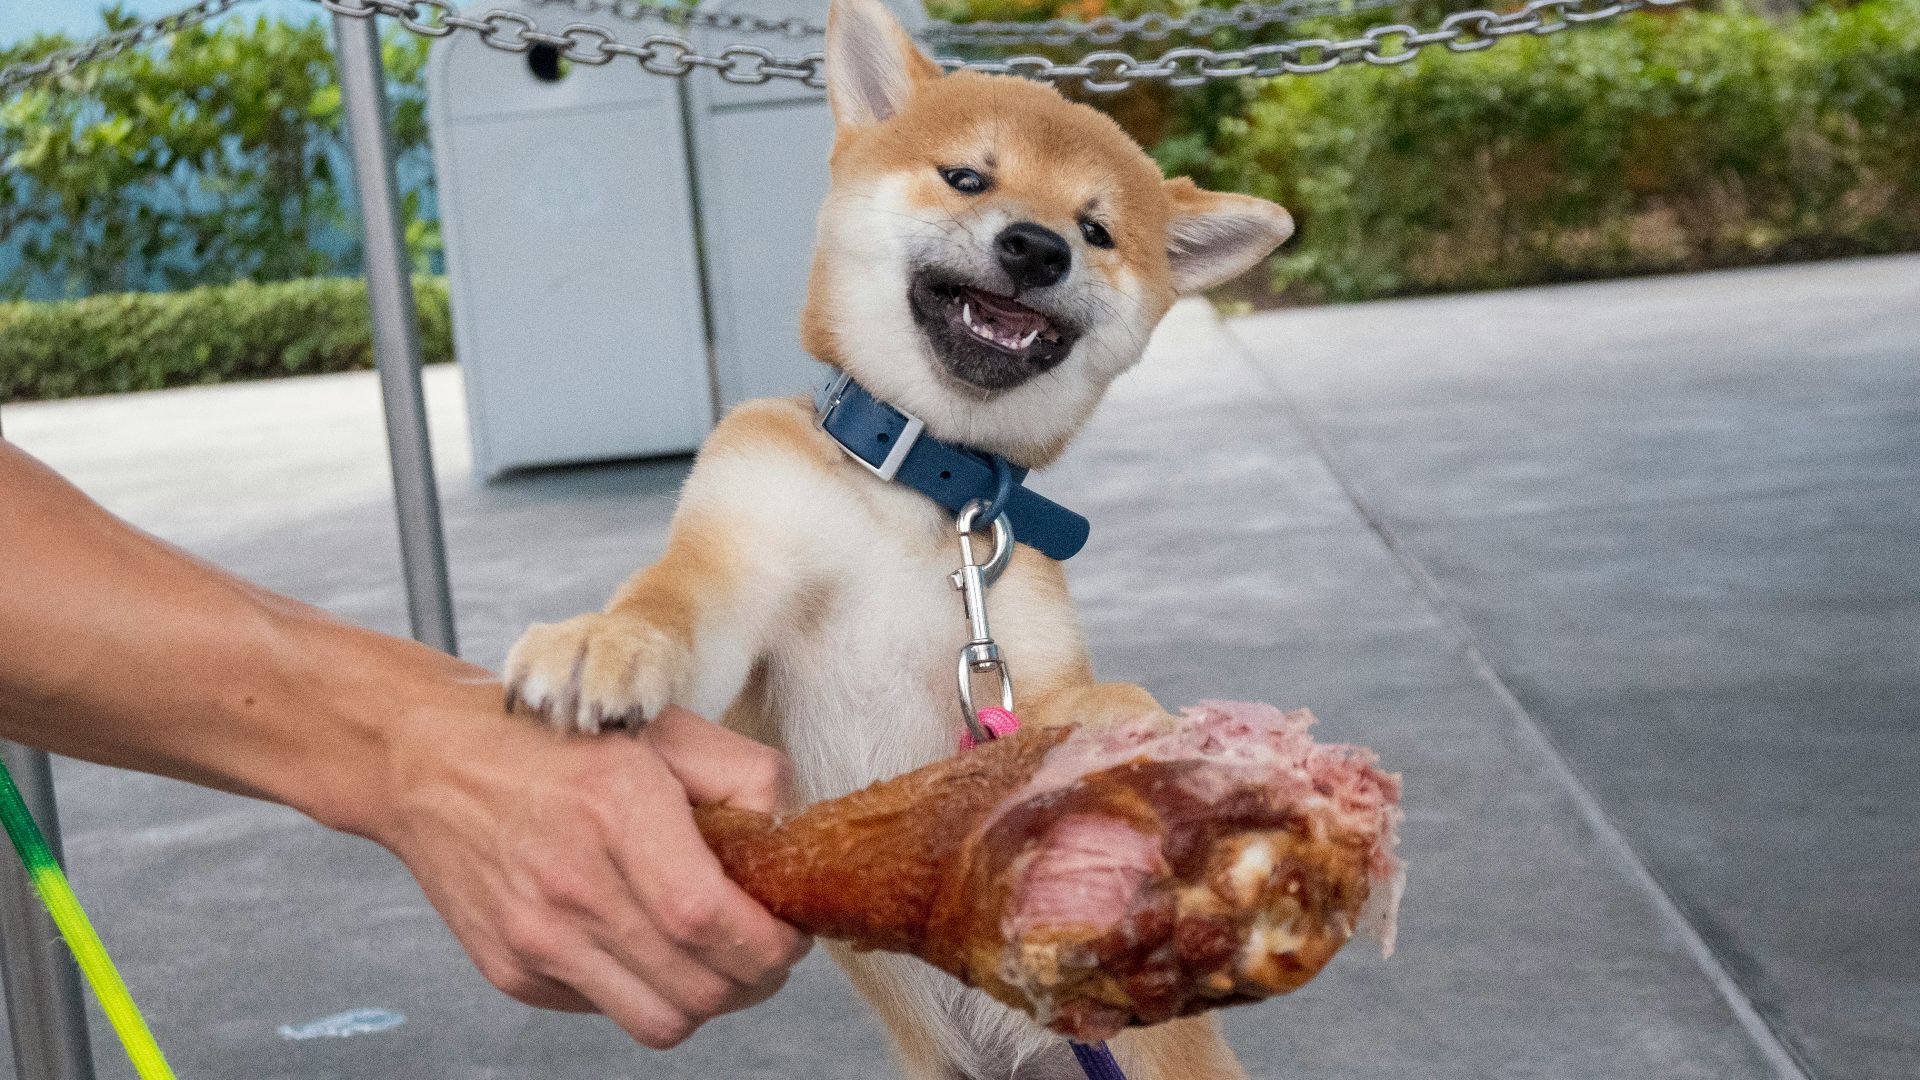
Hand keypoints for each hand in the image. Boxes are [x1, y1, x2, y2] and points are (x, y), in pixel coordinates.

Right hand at [369, 692, 810, 1047]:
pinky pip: (609, 1013)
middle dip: (756, 978)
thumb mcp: (664, 728)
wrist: (429, 764)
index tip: (790, 930)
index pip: (709, 918)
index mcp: (615, 807)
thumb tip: (790, 839)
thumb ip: (746, 776)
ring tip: (715, 955)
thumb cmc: (554, 742)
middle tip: (765, 944)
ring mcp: (536, 937)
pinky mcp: (513, 972)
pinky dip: (646, 990)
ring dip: (708, 998)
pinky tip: (646, 942)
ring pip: (661, 1021)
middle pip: (698, 987)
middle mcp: (571, 883)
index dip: (768, 943)